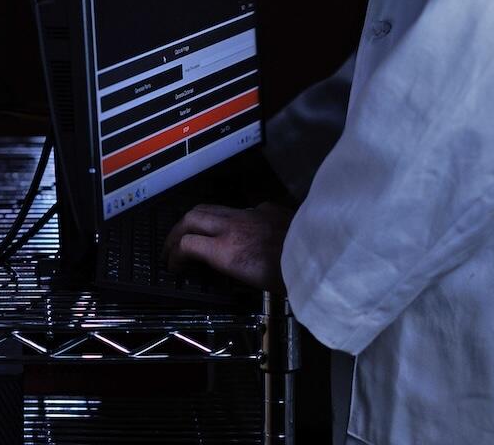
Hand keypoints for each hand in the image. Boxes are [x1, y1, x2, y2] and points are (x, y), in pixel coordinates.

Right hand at [164, 202, 291, 290]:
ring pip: (210, 208)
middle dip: (175, 232)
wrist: (322, 256)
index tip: (172, 266)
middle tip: (170, 247)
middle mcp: (232, 227)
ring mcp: (248, 214)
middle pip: (191, 219)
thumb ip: (229, 268)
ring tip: (190, 233)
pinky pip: (236, 209)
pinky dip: (225, 218)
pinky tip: (232, 229)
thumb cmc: (291, 279)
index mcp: (226, 251)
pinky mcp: (264, 208)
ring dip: (194, 220)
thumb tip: (218, 264)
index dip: (173, 255)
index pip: (186, 245)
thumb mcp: (253, 284)